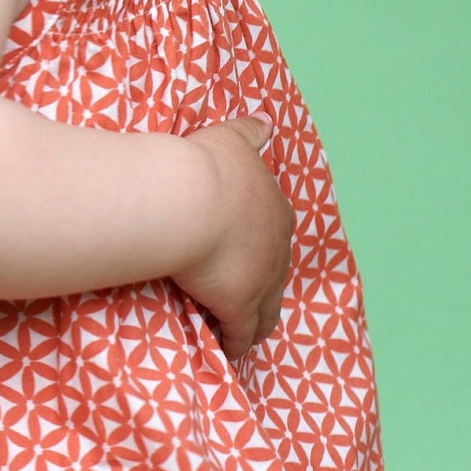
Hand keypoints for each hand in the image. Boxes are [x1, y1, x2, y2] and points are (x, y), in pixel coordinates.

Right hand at [170, 114, 293, 361]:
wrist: (193, 199)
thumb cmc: (209, 167)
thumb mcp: (232, 140)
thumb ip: (249, 132)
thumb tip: (266, 120)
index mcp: (275, 209)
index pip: (275, 232)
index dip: (260, 243)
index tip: (244, 251)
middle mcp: (277, 248)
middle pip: (276, 275)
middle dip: (262, 285)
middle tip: (243, 294)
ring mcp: (262, 281)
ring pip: (267, 311)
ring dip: (256, 321)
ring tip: (241, 330)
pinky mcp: (240, 306)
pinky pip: (242, 333)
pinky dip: (237, 343)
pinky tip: (227, 350)